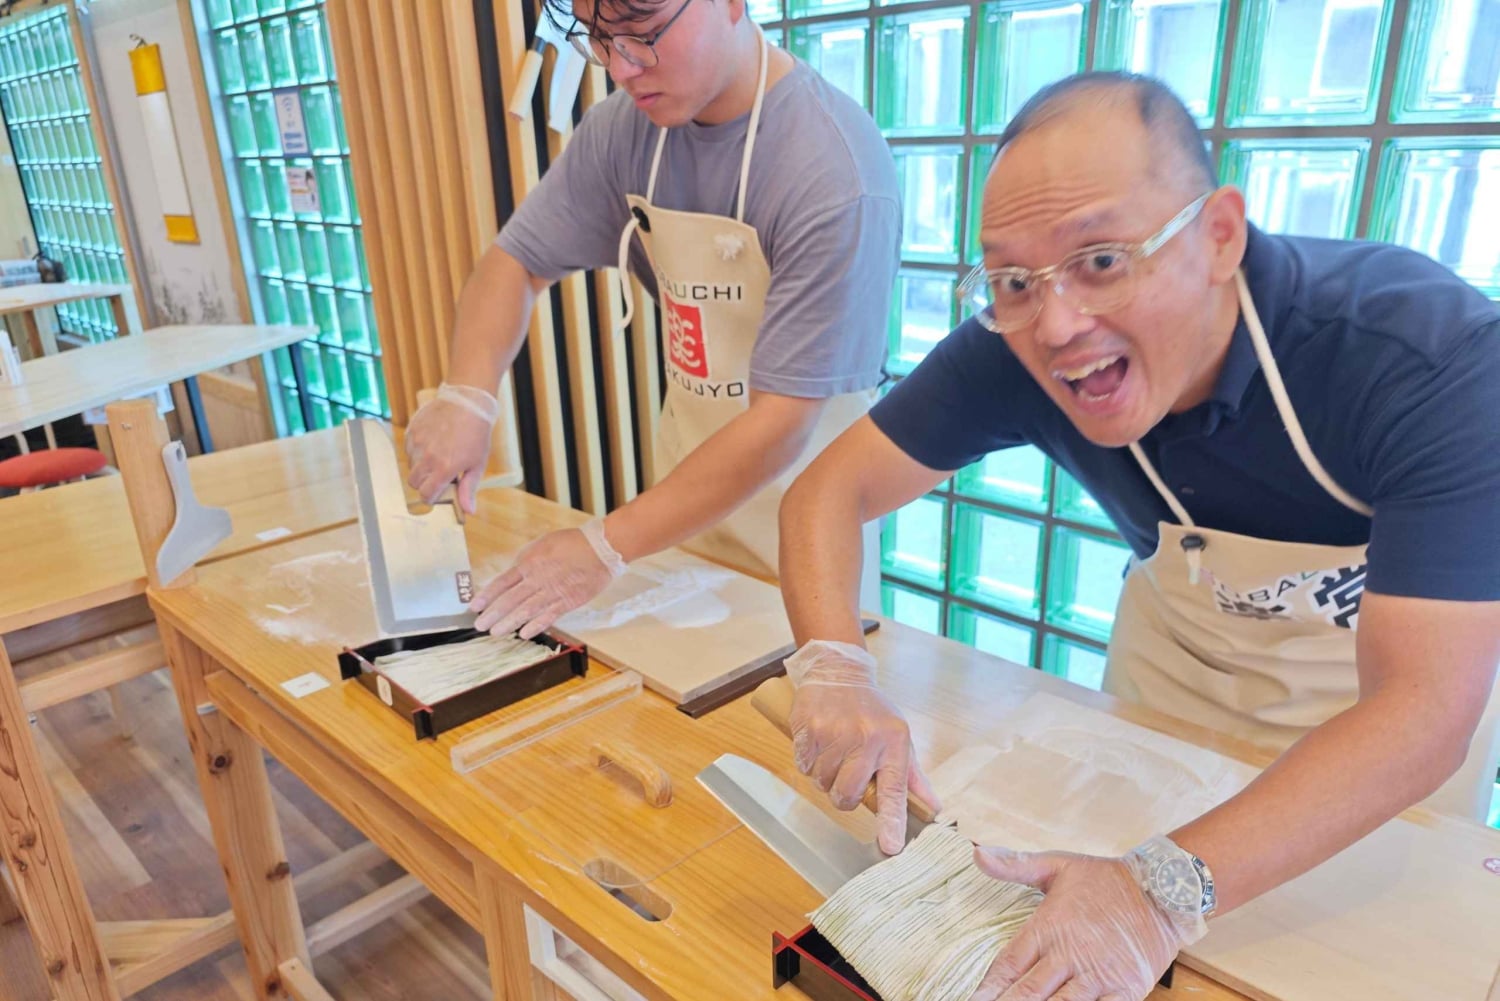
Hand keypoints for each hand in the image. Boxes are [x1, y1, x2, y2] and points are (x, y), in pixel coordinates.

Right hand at [405, 382, 498, 513]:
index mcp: (444, 468)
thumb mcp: (477, 463)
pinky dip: (417, 450)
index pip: (426, 494)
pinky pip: (408, 448)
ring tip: (438, 455)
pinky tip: (432, 442)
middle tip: (439, 474)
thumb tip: (468, 511)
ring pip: (410, 465)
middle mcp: (427, 457)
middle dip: (425, 482)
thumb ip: (469, 488)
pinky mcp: (412, 430)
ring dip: (421, 466)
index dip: (431, 497)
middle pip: (414, 482)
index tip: (437, 493)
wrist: (468, 402)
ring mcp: (417, 442)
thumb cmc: (476, 434)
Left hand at [471, 519, 626, 638]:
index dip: (487, 595)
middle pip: (510, 599)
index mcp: (530, 563)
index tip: (474, 606)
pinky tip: (524, 634)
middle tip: (479, 625)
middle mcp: (538, 579)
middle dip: (492, 614)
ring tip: (495, 632)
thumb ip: (527, 559)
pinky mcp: (568, 601)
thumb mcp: (543, 544)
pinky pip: (549, 616)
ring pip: (526, 610)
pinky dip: (536, 625)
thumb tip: (513, 573)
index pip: (502, 582)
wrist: (601, 548)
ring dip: (509, 623)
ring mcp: (553, 592)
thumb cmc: (572, 543)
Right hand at [785, 640, 940, 854]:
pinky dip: (808, 761)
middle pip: (847, 795)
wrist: (839, 672)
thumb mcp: (899, 738)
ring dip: (825, 776)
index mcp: (892, 742)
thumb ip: (913, 777)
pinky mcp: (808, 728)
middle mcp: (865, 738)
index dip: (891, 820)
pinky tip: (819, 742)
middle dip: (843, 795)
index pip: (894, 789)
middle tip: (846, 776)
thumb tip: (934, 808)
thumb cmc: (872, 712)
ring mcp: (834, 733)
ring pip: (822, 783)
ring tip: (834, 751)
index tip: (890, 846)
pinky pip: (803, 766)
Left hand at [967, 846, 1203, 1000]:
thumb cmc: (1106, 880)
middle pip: (1029, 993)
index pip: (1009, 964)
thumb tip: (977, 853)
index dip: (990, 987)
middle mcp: (1070, 955)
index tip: (974, 998)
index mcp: (1049, 927)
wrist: (1164, 890)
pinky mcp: (1125, 990)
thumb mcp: (1058, 865)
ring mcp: (1097, 976)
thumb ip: (1016, 864)